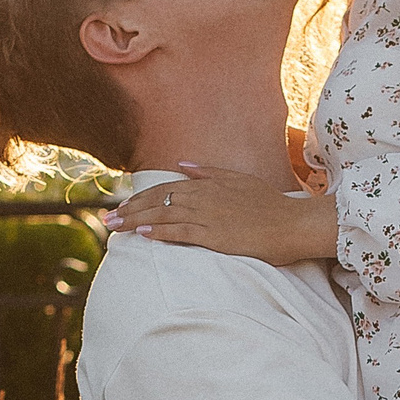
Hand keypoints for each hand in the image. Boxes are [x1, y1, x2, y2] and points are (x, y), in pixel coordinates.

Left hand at [106, 164, 338, 264]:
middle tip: (107, 220)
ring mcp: (209, 215)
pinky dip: (159, 231)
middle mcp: (204, 196)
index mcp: (208, 184)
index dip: (140, 197)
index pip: (165, 188)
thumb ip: (209, 171)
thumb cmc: (270, 205)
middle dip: (129, 209)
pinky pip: (180, 231)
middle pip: (157, 200)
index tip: (123, 206)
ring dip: (135, 221)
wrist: (293, 224)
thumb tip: (183, 164)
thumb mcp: (239, 180)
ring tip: (114, 228)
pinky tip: (142, 234)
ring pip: (163, 215)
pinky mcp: (215, 234)